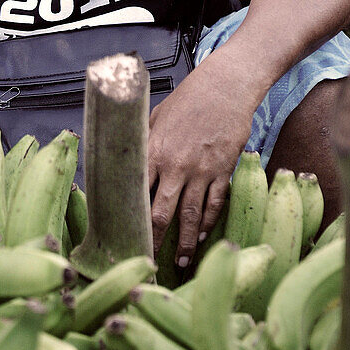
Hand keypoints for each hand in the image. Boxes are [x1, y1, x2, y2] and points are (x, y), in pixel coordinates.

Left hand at [148, 48, 258, 266]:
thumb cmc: (188, 99)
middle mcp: (176, 165)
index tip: (125, 236)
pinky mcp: (224, 170)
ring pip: (190, 215)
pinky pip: (215, 203)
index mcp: (154, 151)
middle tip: (149, 261)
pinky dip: (208, 222)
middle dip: (155, 240)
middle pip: (162, 212)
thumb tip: (127, 160)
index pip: (136, 193)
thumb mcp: (156, 116)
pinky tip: (200, 236)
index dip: (130, 218)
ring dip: (184, 242)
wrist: (225, 86)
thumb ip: (144, 142)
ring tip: (180, 262)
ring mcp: (202, 170)